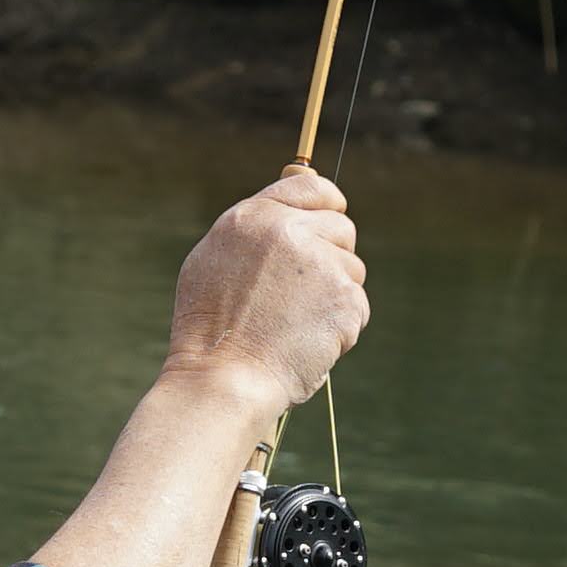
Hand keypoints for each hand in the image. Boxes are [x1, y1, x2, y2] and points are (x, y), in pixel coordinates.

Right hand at [163, 172, 370, 408]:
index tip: (333, 215)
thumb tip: (289, 217)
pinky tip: (306, 342)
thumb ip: (253, 234)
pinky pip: (357, 306)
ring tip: (293, 325)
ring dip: (334, 295)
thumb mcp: (211, 265)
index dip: (327, 202)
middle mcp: (287, 232)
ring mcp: (320, 263)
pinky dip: (339, 326)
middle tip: (298, 295)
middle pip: (341, 227)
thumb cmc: (209, 333)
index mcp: (250, 219)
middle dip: (330, 256)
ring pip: (352, 268)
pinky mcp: (344, 297)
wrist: (221, 381)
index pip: (310, 186)